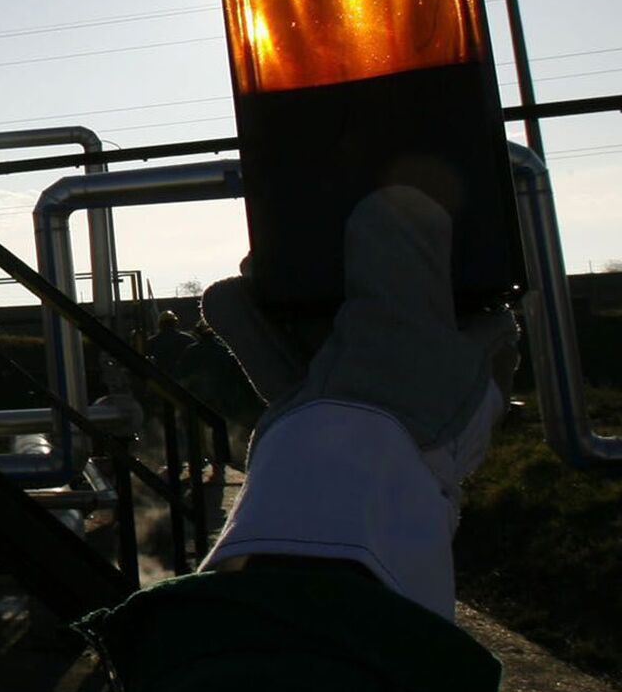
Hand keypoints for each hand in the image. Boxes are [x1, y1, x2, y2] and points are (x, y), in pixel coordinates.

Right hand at [197, 186, 519, 615]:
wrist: (341, 490)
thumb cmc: (400, 404)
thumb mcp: (405, 310)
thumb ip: (400, 252)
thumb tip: (391, 202)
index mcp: (468, 363)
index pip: (468, 299)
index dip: (438, 258)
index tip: (405, 220)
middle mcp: (420, 383)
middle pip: (383, 308)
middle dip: (346, 268)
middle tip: (321, 229)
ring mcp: (363, 402)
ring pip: (322, 332)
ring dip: (286, 294)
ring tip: (257, 260)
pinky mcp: (310, 416)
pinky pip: (277, 361)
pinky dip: (249, 329)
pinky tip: (222, 294)